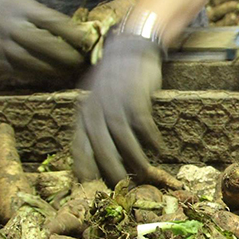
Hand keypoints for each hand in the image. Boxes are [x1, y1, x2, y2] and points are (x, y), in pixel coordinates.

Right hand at [0, 0, 86, 75]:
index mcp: (20, 7)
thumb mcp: (22, 2)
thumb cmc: (2, 4)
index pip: (52, 21)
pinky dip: (37, 74)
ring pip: (31, 62)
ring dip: (55, 70)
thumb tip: (75, 34)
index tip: (90, 41)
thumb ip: (44, 18)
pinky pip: (18, 70)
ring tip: (71, 72)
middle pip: (43, 44)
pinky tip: (51, 76)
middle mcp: (9, 26)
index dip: (73, 34)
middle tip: (83, 62)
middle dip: (67, 56)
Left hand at [72, 33, 163, 186]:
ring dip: (135, 160)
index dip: (86, 169)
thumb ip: (95, 123)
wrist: (130, 50)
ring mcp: (115, 105)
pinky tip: (159, 149)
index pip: (79, 148)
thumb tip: (102, 154)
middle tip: (122, 188)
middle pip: (101, 149)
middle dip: (112, 172)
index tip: (94, 187)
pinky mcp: (135, 98)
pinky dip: (151, 140)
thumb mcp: (97, 100)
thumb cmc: (115, 80)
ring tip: (144, 173)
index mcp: (83, 115)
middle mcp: (95, 111)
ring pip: (123, 141)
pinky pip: (142, 126)